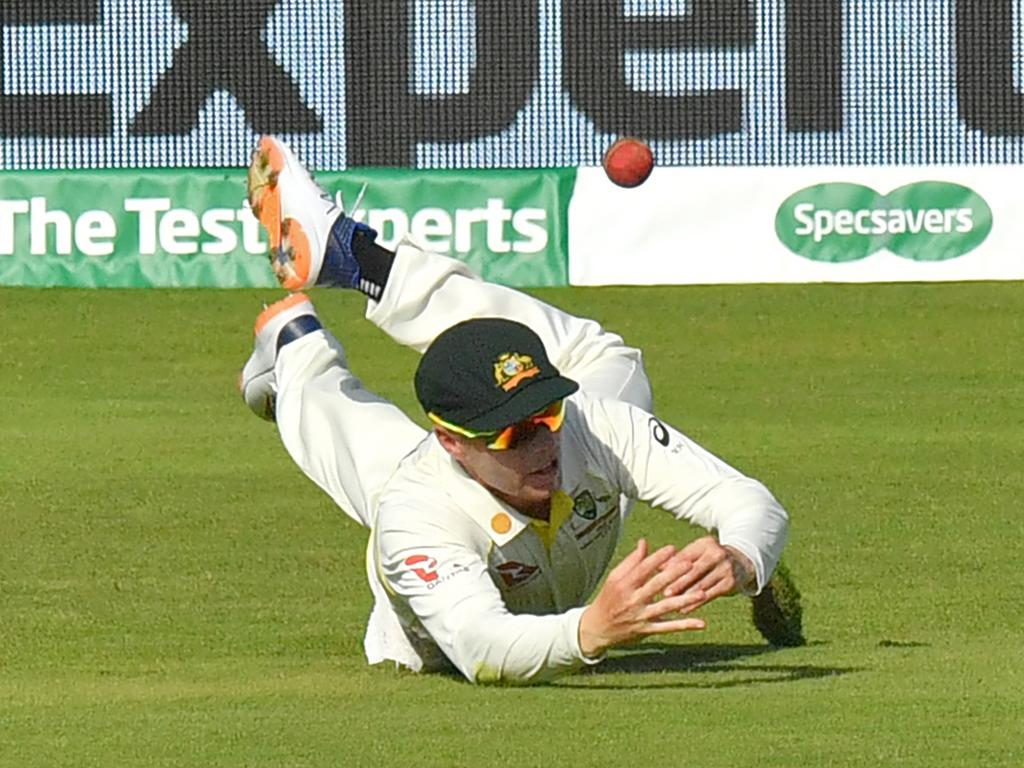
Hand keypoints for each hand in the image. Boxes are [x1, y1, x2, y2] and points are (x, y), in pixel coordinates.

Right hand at [578, 539, 706, 657]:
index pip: (643, 569)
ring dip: (685, 600)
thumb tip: (644, 542)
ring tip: (703, 593)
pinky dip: (684, 625)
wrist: (597, 629)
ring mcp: (640, 616)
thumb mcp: (615, 578)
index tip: (673, 548)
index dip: (658, 558)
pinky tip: (701, 623)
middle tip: (691, 564)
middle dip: (674, 575)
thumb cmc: (608, 599)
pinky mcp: (647, 630)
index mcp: (624, 584)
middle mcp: (632, 600)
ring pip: (665, 607)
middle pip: (656, 585)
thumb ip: (631, 561)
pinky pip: (668, 627)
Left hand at [661, 536, 755, 607]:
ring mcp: (726, 568)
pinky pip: (711, 595)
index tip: (657, 577)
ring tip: (672, 604)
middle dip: (679, 582)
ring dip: (686, 596)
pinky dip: (697, 603)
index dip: (671, 568)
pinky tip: (685, 609)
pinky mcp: (731, 582)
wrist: (740, 563)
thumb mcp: (696, 553)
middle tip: (664, 593)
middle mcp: (717, 554)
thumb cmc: (708, 559)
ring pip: (702, 584)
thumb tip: (656, 566)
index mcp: (705, 544)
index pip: (686, 556)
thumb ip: (677, 559)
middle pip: (694, 570)